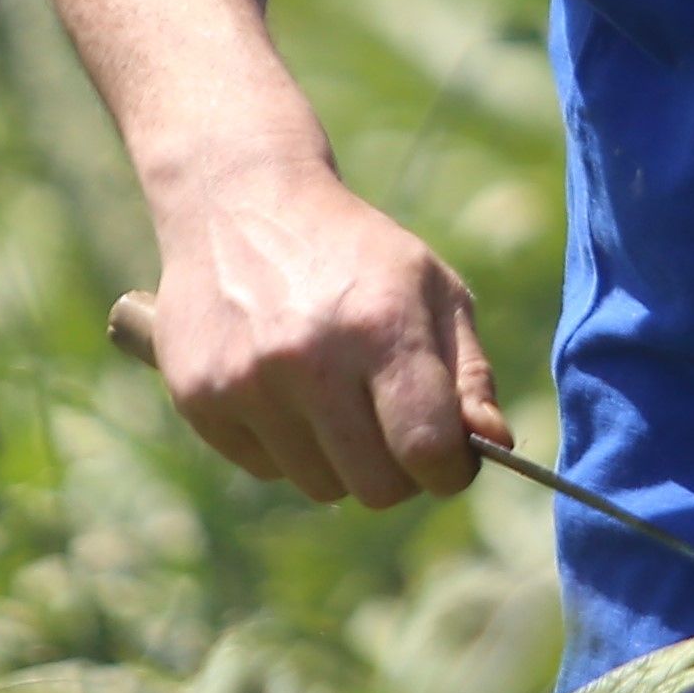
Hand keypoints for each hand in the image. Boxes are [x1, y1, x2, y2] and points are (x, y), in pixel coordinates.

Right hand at [112, 168, 499, 506]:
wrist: (241, 204)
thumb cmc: (356, 253)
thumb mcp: (432, 288)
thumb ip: (470, 373)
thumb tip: (495, 445)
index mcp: (380, 324)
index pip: (427, 448)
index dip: (451, 470)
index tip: (449, 458)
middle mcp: (308, 358)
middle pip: (377, 488)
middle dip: (399, 471)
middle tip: (393, 425)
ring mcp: (246, 382)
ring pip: (321, 487)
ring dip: (339, 459)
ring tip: (332, 393)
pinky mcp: (199, 399)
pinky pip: (266, 470)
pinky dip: (286, 446)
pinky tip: (283, 387)